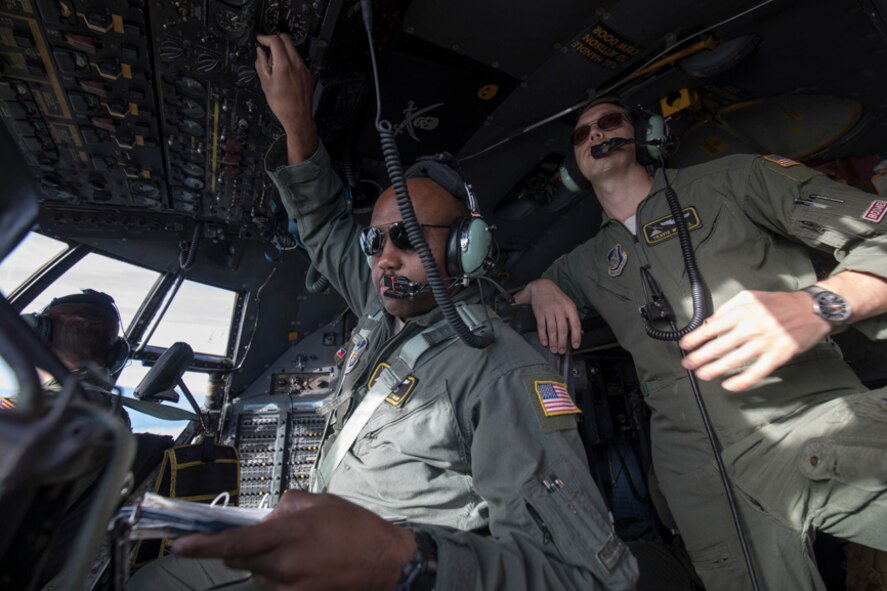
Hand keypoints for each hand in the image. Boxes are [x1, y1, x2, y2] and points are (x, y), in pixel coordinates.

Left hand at [171, 490, 415, 590]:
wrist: (385, 562)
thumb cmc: (355, 528)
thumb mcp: (319, 502)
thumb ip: (284, 507)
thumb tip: (265, 518)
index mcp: (287, 534)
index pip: (232, 544)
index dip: (202, 546)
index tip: (179, 546)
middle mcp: (283, 564)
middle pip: (240, 560)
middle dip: (241, 548)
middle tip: (265, 536)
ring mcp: (290, 587)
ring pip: (258, 573)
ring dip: (265, 561)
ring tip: (298, 549)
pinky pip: (275, 586)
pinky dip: (280, 573)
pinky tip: (306, 563)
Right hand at [255, 34, 317, 162]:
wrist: (298, 117)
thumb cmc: (282, 105)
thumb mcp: (265, 84)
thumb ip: (261, 64)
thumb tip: (260, 52)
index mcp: (284, 65)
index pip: (275, 40)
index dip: (265, 37)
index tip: (260, 39)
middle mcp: (296, 64)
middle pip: (286, 39)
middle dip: (274, 40)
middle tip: (267, 50)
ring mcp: (304, 69)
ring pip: (292, 49)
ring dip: (282, 51)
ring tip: (274, 67)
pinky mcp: (308, 74)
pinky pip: (297, 60)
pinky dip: (289, 60)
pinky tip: (284, 73)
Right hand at [514, 279, 581, 353]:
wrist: (542, 287)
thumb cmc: (557, 298)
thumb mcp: (568, 305)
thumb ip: (573, 319)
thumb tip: (579, 333)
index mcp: (570, 307)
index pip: (575, 323)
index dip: (576, 336)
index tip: (575, 346)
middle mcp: (560, 309)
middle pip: (562, 328)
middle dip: (562, 342)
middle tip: (562, 351)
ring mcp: (549, 310)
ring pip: (552, 329)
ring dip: (553, 341)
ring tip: (554, 349)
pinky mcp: (539, 312)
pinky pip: (541, 326)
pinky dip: (543, 336)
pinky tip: (544, 342)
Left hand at [678, 290, 830, 391]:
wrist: (811, 310)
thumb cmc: (779, 304)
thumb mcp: (750, 297)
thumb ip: (728, 309)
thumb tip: (710, 323)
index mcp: (743, 312)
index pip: (712, 327)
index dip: (695, 338)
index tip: (685, 345)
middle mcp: (751, 327)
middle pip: (719, 346)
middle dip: (700, 357)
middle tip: (688, 363)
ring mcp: (764, 343)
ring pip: (734, 360)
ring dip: (715, 369)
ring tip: (702, 374)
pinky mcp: (777, 356)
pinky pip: (756, 372)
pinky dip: (741, 381)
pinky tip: (729, 385)